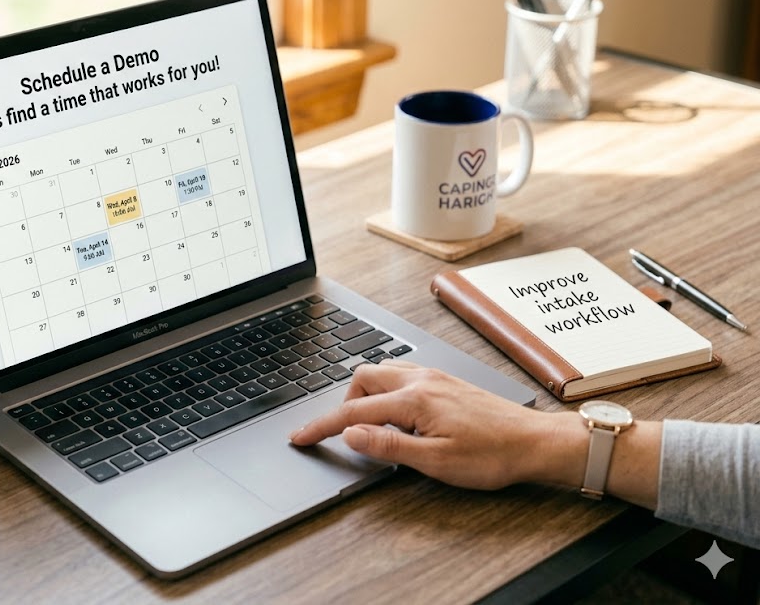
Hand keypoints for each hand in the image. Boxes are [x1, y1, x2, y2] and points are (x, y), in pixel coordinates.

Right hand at [289, 362, 576, 490]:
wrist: (534, 442)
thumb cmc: (492, 455)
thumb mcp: (435, 462)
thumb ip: (388, 445)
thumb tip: (350, 434)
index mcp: (413, 400)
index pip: (353, 412)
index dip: (321, 426)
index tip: (300, 437)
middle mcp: (420, 380)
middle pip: (361, 378)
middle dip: (343, 403)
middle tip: (344, 433)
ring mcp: (433, 377)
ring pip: (381, 372)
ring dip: (365, 394)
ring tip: (370, 425)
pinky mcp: (444, 380)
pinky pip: (401, 374)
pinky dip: (385, 390)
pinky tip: (396, 412)